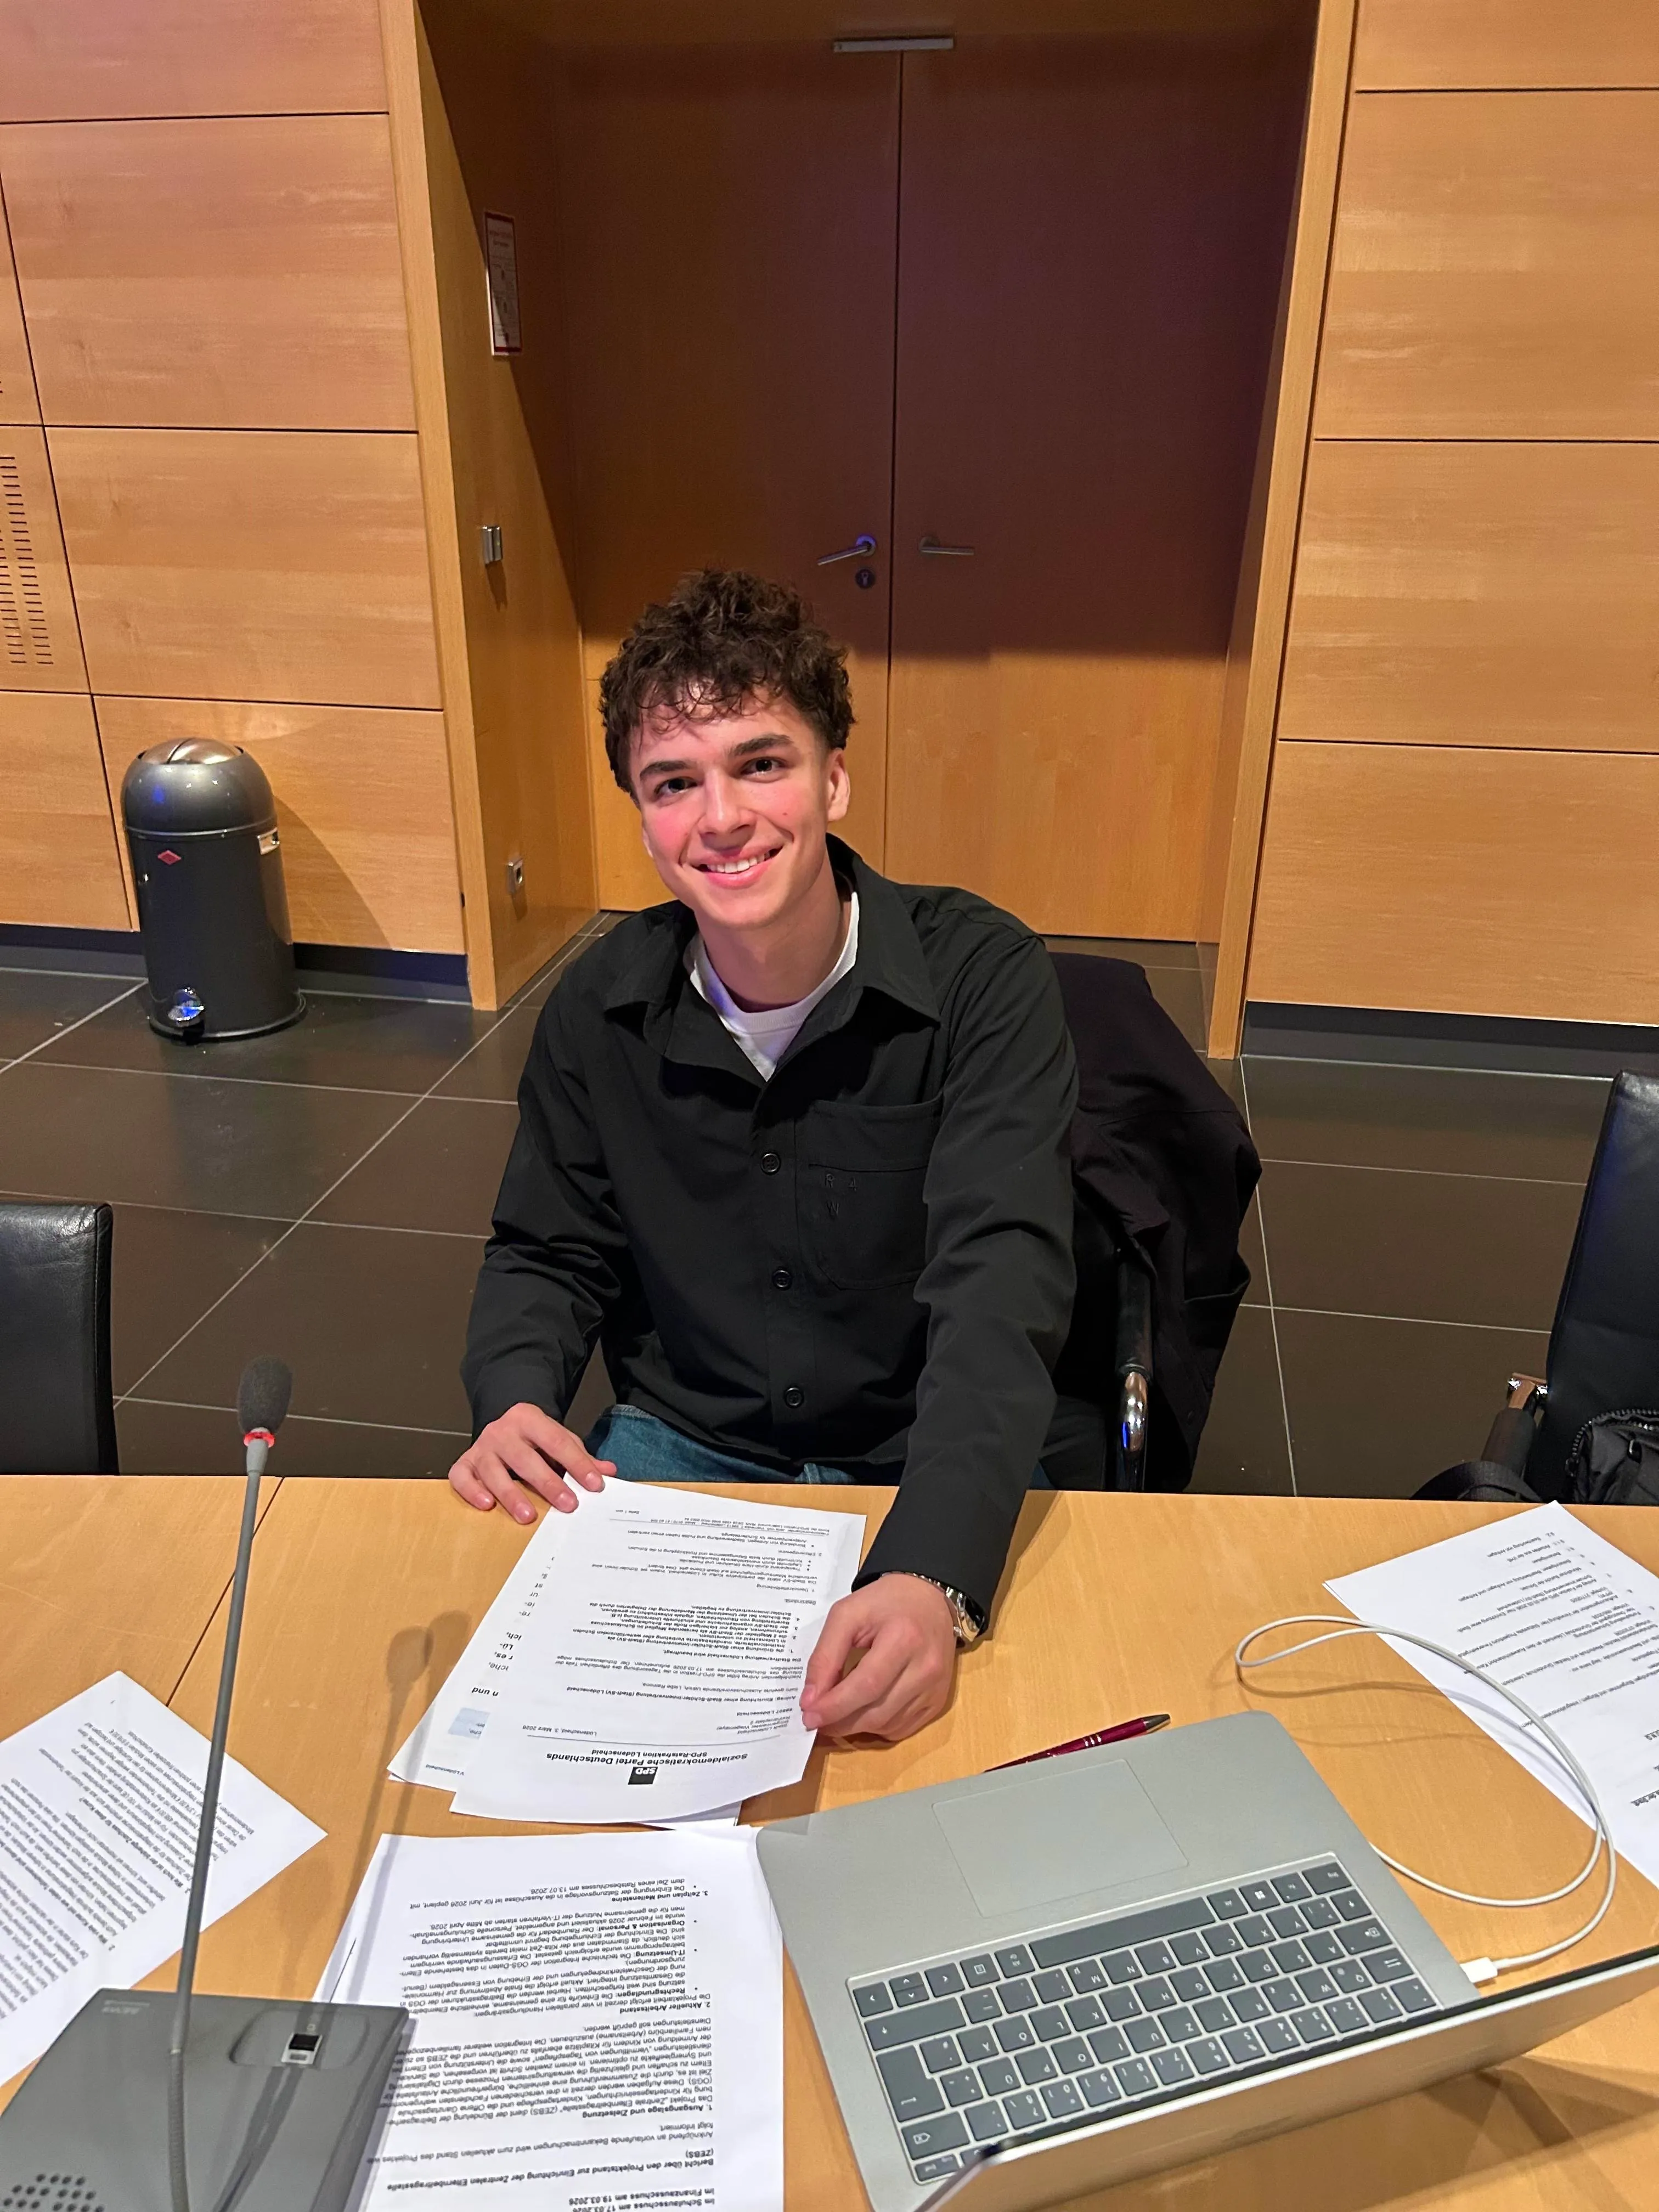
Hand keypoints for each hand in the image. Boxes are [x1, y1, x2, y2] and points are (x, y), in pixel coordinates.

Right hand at [448, 1403, 613, 1523]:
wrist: (503, 1424)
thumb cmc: (534, 1438)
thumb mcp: (558, 1439)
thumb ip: (580, 1456)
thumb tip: (608, 1472)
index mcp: (529, 1418)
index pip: (557, 1442)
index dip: (577, 1464)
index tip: (595, 1485)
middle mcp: (502, 1431)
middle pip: (525, 1458)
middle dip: (548, 1483)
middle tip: (568, 1505)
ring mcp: (481, 1447)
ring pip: (494, 1471)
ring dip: (511, 1495)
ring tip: (528, 1516)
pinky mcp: (465, 1462)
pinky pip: (462, 1477)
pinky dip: (472, 1491)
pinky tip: (487, 1505)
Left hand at [800, 1575, 957, 1742]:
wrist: (928, 1598)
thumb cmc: (885, 1602)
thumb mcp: (847, 1614)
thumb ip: (825, 1655)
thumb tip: (811, 1699)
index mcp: (904, 1638)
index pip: (866, 1685)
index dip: (834, 1706)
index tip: (809, 1715)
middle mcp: (926, 1668)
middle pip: (877, 1712)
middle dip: (840, 1722)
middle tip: (816, 1719)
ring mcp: (935, 1688)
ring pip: (887, 1725)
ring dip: (856, 1725)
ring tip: (839, 1709)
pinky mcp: (938, 1701)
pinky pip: (901, 1728)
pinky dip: (876, 1726)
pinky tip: (865, 1708)